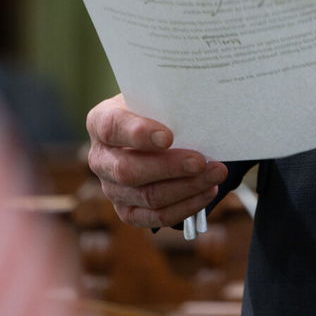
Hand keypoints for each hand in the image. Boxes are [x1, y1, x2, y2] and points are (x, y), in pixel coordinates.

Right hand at [86, 92, 228, 229]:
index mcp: (100, 121)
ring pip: (146, 196)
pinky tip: (206, 193)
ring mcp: (111, 188)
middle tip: (200, 161)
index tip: (167, 137)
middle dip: (169, 167)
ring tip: (215, 174)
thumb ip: (167, 105)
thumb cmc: (156, 110)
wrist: (152, 129)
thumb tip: (198, 113)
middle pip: (128, 170)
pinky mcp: (127, 210)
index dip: (138, 134)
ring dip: (186, 188)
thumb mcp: (156, 99)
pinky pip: (154, 217)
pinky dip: (184, 207)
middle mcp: (100, 158)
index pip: (112, 128)